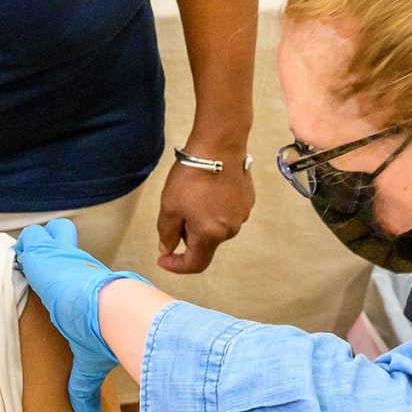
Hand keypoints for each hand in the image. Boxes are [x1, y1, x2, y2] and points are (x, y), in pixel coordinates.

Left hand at [14, 219, 144, 411]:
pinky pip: (30, 239)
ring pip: (50, 232)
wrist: (111, 310)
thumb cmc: (103, 334)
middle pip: (63, 237)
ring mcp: (63, 255)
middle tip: (41, 263)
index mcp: (88, 286)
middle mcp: (78, 266)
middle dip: (52, 245)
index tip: (56, 282)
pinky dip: (23, 247)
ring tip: (27, 259)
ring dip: (37, 244)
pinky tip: (19, 259)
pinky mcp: (46, 252)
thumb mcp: (90, 359)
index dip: (64, 272)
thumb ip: (83, 384)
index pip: (74, 269)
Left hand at [156, 156, 252, 274]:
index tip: (163, 258)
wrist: (219, 146)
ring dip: (201, 223)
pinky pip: (227, 214)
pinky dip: (214, 211)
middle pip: (205, 244)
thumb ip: (167, 233)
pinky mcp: (248, 200)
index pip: (195, 264)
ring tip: (191, 199)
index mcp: (211, 235)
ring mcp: (242, 215)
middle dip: (187, 236)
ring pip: (217, 229)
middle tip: (176, 214)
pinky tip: (207, 191)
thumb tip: (168, 249)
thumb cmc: (191, 177)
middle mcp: (231, 230)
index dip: (176, 265)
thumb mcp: (170, 206)